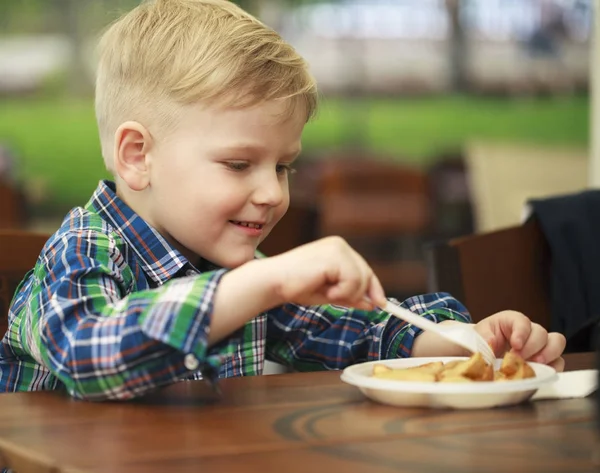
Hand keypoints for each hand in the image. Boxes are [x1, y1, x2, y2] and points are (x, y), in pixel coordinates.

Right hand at [266, 236, 386, 309]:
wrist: (274, 282)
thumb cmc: (296, 286)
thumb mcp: (329, 292)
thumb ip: (350, 295)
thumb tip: (373, 303)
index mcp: (338, 249)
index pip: (365, 268)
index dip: (374, 287)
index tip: (381, 304)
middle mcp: (340, 245)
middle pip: (367, 274)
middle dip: (358, 294)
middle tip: (336, 298)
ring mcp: (338, 249)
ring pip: (361, 280)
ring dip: (345, 294)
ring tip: (324, 292)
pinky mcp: (334, 257)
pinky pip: (352, 282)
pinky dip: (340, 293)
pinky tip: (324, 289)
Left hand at [474, 310, 565, 370]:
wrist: (484, 352)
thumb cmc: (483, 341)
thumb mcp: (478, 336)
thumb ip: (483, 338)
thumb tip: (491, 342)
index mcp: (512, 321)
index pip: (522, 322)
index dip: (521, 333)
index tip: (515, 345)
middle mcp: (529, 330)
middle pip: (541, 332)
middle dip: (531, 347)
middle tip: (519, 358)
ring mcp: (540, 345)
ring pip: (556, 342)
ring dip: (547, 354)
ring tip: (534, 364)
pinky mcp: (546, 360)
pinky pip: (558, 361)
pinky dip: (553, 367)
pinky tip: (540, 372)